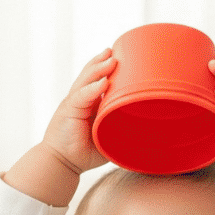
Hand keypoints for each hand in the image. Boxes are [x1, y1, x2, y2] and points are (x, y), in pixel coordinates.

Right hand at [4, 49, 116, 205]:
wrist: (63, 163)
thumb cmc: (85, 153)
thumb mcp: (108, 138)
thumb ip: (123, 131)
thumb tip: (151, 132)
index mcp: (90, 102)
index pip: (98, 79)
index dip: (107, 68)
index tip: (122, 57)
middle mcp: (81, 98)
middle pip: (91, 74)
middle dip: (103, 62)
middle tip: (115, 51)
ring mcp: (74, 102)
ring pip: (86, 80)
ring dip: (99, 69)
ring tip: (111, 59)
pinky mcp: (69, 110)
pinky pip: (81, 96)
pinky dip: (92, 89)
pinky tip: (103, 83)